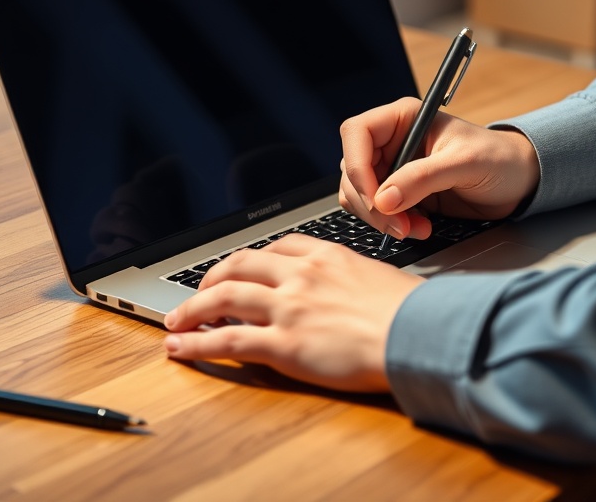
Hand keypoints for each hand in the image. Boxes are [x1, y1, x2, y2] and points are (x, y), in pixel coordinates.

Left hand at [163, 235, 423, 391]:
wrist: (420, 333)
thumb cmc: (411, 312)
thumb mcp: (380, 279)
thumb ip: (354, 280)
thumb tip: (352, 293)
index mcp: (328, 255)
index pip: (278, 246)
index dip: (252, 258)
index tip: (243, 268)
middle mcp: (302, 275)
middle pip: (240, 265)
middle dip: (211, 278)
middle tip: (199, 292)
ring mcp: (289, 307)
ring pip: (223, 298)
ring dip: (191, 309)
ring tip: (175, 321)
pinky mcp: (283, 343)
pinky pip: (227, 340)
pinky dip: (196, 343)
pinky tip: (180, 348)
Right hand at [338, 97, 540, 239]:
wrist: (518, 182)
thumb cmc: (499, 158)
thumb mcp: (464, 163)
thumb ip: (423, 178)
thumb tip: (384, 199)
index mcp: (404, 119)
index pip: (357, 133)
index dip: (356, 165)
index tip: (375, 196)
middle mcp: (393, 142)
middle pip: (353, 170)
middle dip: (371, 202)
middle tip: (399, 224)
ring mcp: (395, 169)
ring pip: (360, 195)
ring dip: (381, 218)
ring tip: (415, 228)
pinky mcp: (402, 194)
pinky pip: (378, 211)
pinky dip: (392, 224)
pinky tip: (420, 227)